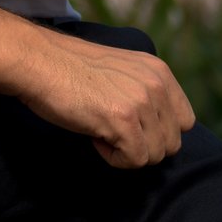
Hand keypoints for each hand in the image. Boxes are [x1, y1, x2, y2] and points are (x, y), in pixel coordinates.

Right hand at [14, 25, 195, 168]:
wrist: (37, 62)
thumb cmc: (69, 69)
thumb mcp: (121, 71)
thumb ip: (145, 91)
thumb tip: (158, 130)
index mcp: (159, 71)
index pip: (184, 121)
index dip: (156, 131)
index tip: (128, 125)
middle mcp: (157, 84)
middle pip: (172, 143)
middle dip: (142, 145)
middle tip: (110, 129)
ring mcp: (142, 102)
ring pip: (155, 155)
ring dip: (126, 152)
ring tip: (100, 130)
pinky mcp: (123, 120)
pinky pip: (134, 160)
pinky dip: (113, 158)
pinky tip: (94, 137)